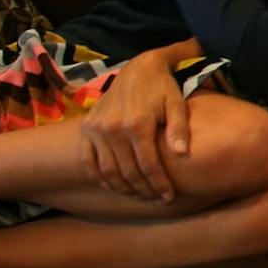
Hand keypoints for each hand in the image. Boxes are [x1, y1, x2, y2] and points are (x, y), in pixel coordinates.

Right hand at [79, 51, 188, 200]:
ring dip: (122, 188)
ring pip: (107, 171)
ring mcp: (96, 129)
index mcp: (137, 123)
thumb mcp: (176, 103)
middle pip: (128, 172)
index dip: (159, 184)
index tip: (169, 197)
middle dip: (143, 190)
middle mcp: (112, 128)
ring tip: (138, 195)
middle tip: (156, 199)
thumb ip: (178, 129)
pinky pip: (87, 160)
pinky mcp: (86, 127)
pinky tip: (113, 185)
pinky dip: (98, 176)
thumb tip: (181, 154)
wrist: (138, 68)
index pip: (149, 165)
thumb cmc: (163, 88)